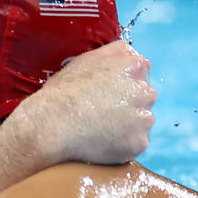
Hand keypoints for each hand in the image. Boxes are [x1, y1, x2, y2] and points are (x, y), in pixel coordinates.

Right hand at [17, 40, 156, 164]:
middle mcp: (145, 91)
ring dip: (128, 126)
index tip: (108, 93)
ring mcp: (143, 119)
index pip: (142, 73)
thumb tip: (131, 53)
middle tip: (103, 112)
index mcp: (135, 67)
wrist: (52, 124)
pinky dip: (123, 145)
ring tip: (100, 128)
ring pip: (141, 122)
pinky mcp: (138, 143)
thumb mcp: (88, 59)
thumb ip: (116, 52)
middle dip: (129, 104)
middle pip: (144, 98)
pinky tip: (102, 141)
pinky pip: (135, 144)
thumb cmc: (65, 91)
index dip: (123, 84)